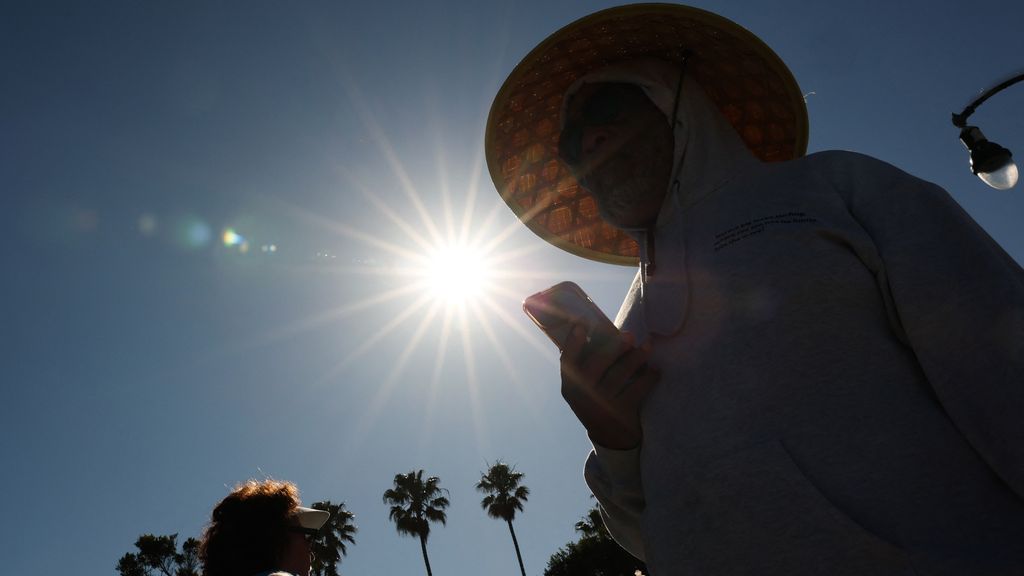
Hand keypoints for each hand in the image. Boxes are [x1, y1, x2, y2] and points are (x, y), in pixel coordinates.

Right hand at [560, 325, 659, 449]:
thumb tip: (597, 330)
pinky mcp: (621, 414)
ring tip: (648, 346)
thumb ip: (586, 366)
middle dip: (613, 347)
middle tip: (630, 335)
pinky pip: (637, 390)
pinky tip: (656, 370)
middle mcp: (583, 397)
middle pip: (595, 366)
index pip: (567, 362)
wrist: (610, 439)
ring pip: (619, 375)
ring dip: (636, 358)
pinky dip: (649, 378)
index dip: (572, 343)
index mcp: (570, 387)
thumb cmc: (598, 402)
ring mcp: (602, 406)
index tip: (581, 324)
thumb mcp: (585, 389)